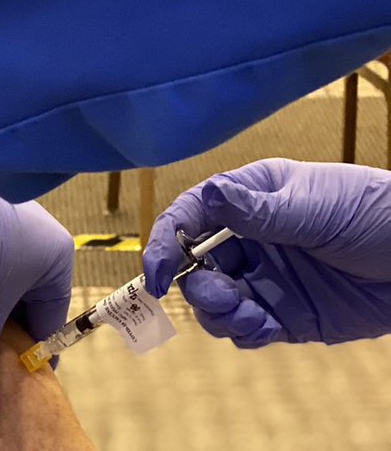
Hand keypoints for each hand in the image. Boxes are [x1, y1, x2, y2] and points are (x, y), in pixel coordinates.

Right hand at [143, 158, 390, 345]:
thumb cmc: (375, 213)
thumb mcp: (316, 207)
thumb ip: (260, 211)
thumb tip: (209, 195)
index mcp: (250, 199)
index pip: (191, 216)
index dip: (166, 242)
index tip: (157, 272)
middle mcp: (249, 238)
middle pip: (194, 263)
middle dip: (194, 283)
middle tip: (217, 295)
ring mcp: (266, 278)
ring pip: (215, 300)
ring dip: (217, 311)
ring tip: (246, 314)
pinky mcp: (286, 315)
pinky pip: (246, 328)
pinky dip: (242, 332)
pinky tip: (261, 327)